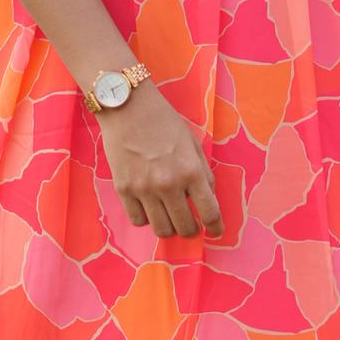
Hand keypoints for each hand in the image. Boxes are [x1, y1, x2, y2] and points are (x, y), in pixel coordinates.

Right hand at [97, 84, 221, 239]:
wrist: (127, 107)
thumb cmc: (164, 121)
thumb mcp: (193, 142)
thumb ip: (203, 172)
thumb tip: (208, 198)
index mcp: (191, 170)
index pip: (209, 211)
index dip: (216, 226)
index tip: (216, 231)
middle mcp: (169, 184)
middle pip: (185, 227)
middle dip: (192, 231)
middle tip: (191, 226)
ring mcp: (144, 188)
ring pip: (161, 230)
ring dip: (170, 228)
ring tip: (170, 219)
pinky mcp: (123, 189)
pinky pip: (137, 220)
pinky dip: (146, 219)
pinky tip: (149, 209)